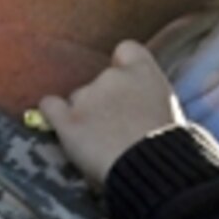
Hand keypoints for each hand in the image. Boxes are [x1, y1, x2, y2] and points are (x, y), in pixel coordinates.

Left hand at [39, 40, 185, 186]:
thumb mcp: (168, 109)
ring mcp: (88, 96)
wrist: (151, 168)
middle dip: (104, 99)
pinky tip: (60, 124)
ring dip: (85, 114)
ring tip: (98, 142)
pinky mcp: (68, 120)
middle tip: (115, 127)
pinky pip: (50, 107)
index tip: (125, 84)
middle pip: (101, 80)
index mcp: (144, 71)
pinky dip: (53, 113)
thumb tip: (140, 103)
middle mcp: (113, 76)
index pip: (127, 50)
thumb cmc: (168, 147)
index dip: (123, 66)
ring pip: (78, 99)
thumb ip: (148, 95)